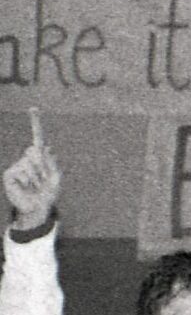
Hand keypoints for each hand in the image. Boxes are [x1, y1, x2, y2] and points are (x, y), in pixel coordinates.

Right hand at [3, 112, 60, 226]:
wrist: (38, 207)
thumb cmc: (48, 192)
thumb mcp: (55, 177)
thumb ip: (51, 162)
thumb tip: (44, 146)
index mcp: (40, 156)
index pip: (38, 137)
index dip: (36, 123)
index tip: (33, 108)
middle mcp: (27, 157)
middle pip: (36, 151)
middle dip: (44, 167)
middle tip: (44, 179)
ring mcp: (18, 165)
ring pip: (30, 164)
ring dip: (38, 177)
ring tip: (36, 185)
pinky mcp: (10, 174)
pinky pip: (22, 172)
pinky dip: (28, 181)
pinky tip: (27, 187)